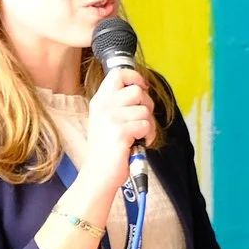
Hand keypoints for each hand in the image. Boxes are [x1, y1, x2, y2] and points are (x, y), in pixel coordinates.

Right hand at [84, 65, 154, 194]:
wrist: (99, 174)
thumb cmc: (108, 148)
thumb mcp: (107, 119)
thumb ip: (120, 103)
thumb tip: (141, 87)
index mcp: (100, 101)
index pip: (118, 74)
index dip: (135, 77)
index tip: (142, 87)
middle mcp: (103, 107)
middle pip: (137, 91)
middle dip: (147, 105)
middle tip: (140, 120)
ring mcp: (110, 119)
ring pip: (145, 110)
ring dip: (149, 124)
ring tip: (138, 136)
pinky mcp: (120, 132)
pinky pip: (146, 124)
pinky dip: (149, 135)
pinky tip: (139, 143)